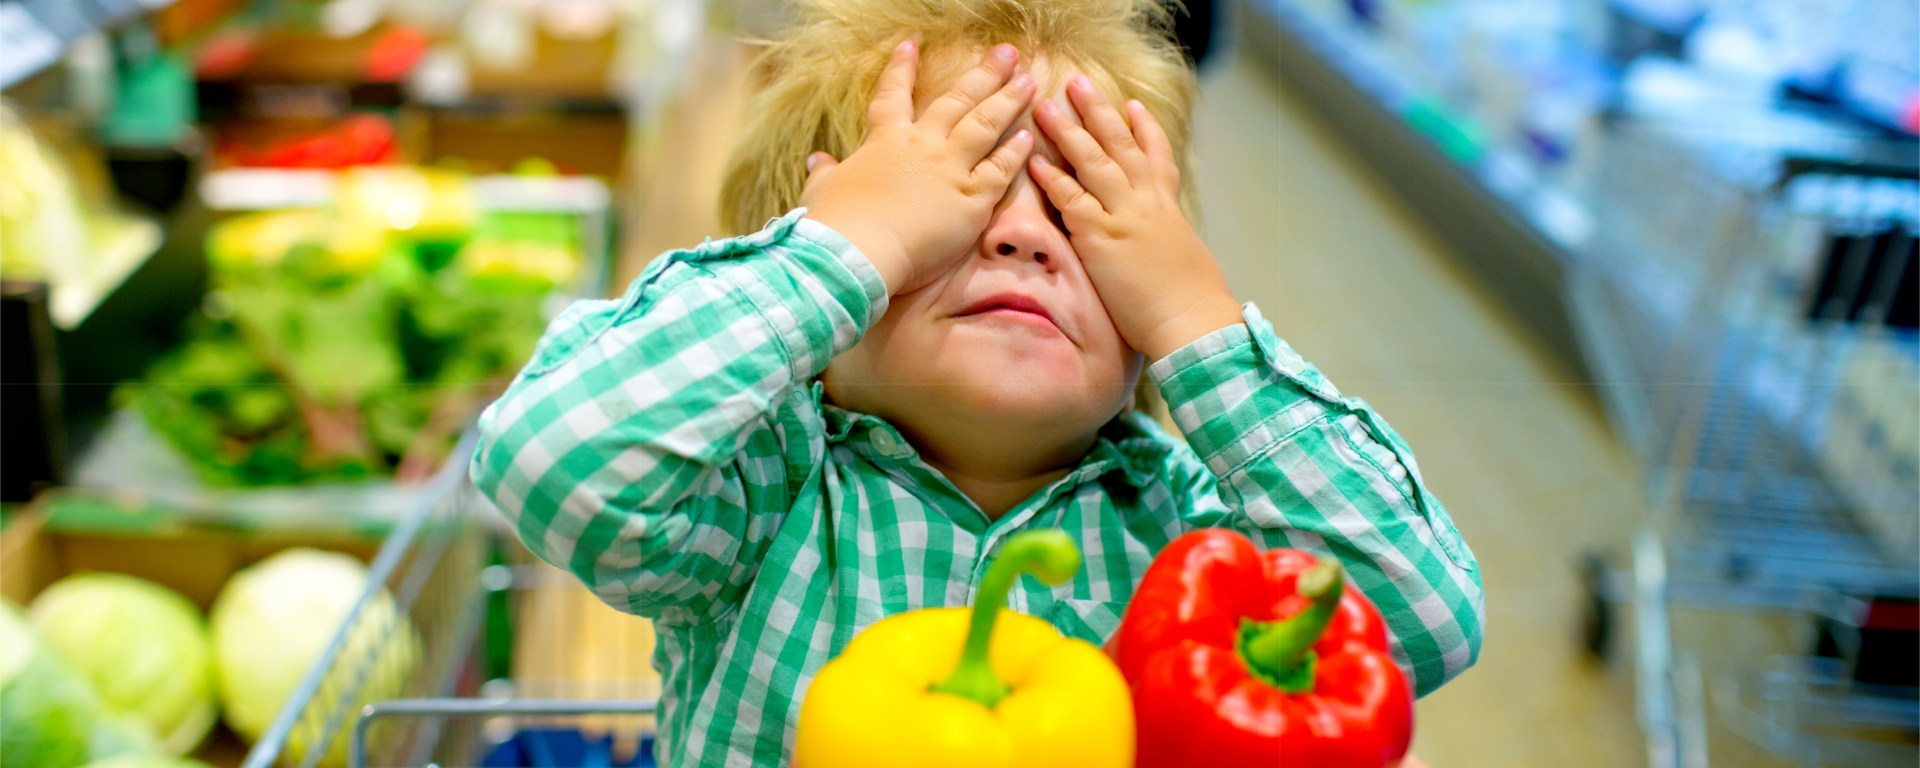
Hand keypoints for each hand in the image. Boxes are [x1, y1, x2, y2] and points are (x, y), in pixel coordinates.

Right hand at [802, 41, 1036, 294]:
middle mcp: (923, 146)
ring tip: (1028, 80)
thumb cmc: (835, 223)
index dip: (901, 69)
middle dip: (984, 74)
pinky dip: (1014, 153)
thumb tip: (818, 160)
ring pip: (985, 125)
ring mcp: (950, 169)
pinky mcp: (971, 200)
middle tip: (1007, 53)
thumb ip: (825, 172)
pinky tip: (1028, 137)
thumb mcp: (822, 190)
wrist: (858, 251)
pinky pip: (999, 171)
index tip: (910, 46)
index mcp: (885, 141)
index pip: (894, 96)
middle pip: (958, 100)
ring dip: (1008, 101)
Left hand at [1028, 76, 1241, 360]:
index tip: (1132, 105)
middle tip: (1077, 83)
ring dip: (1069, 131)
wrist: (1194, 321)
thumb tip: (1160, 248)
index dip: (1145, 128)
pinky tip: (1036, 161)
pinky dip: (1054, 178)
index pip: (1158, 157)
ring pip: (1094, 161)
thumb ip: (1166, 242)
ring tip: (1046, 106)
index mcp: (1168, 208)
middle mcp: (1147, 203)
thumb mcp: (1185, 260)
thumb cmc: (1194, 303)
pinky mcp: (1102, 239)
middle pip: (1121, 145)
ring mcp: (1124, 216)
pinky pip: (1073, 200)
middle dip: (1098, 112)